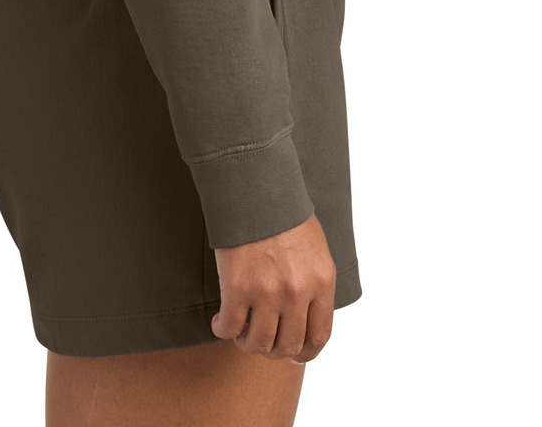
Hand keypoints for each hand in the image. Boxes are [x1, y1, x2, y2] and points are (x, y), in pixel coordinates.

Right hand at [210, 213, 335, 363]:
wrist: (255, 187)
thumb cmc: (285, 215)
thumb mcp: (316, 250)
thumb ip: (314, 285)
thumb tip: (306, 318)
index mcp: (322, 282)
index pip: (319, 336)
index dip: (304, 353)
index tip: (292, 353)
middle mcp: (297, 291)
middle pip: (288, 346)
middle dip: (274, 351)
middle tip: (263, 341)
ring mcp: (267, 291)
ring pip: (259, 343)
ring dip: (248, 344)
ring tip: (241, 333)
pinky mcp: (237, 286)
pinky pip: (229, 327)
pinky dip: (222, 330)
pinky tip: (220, 322)